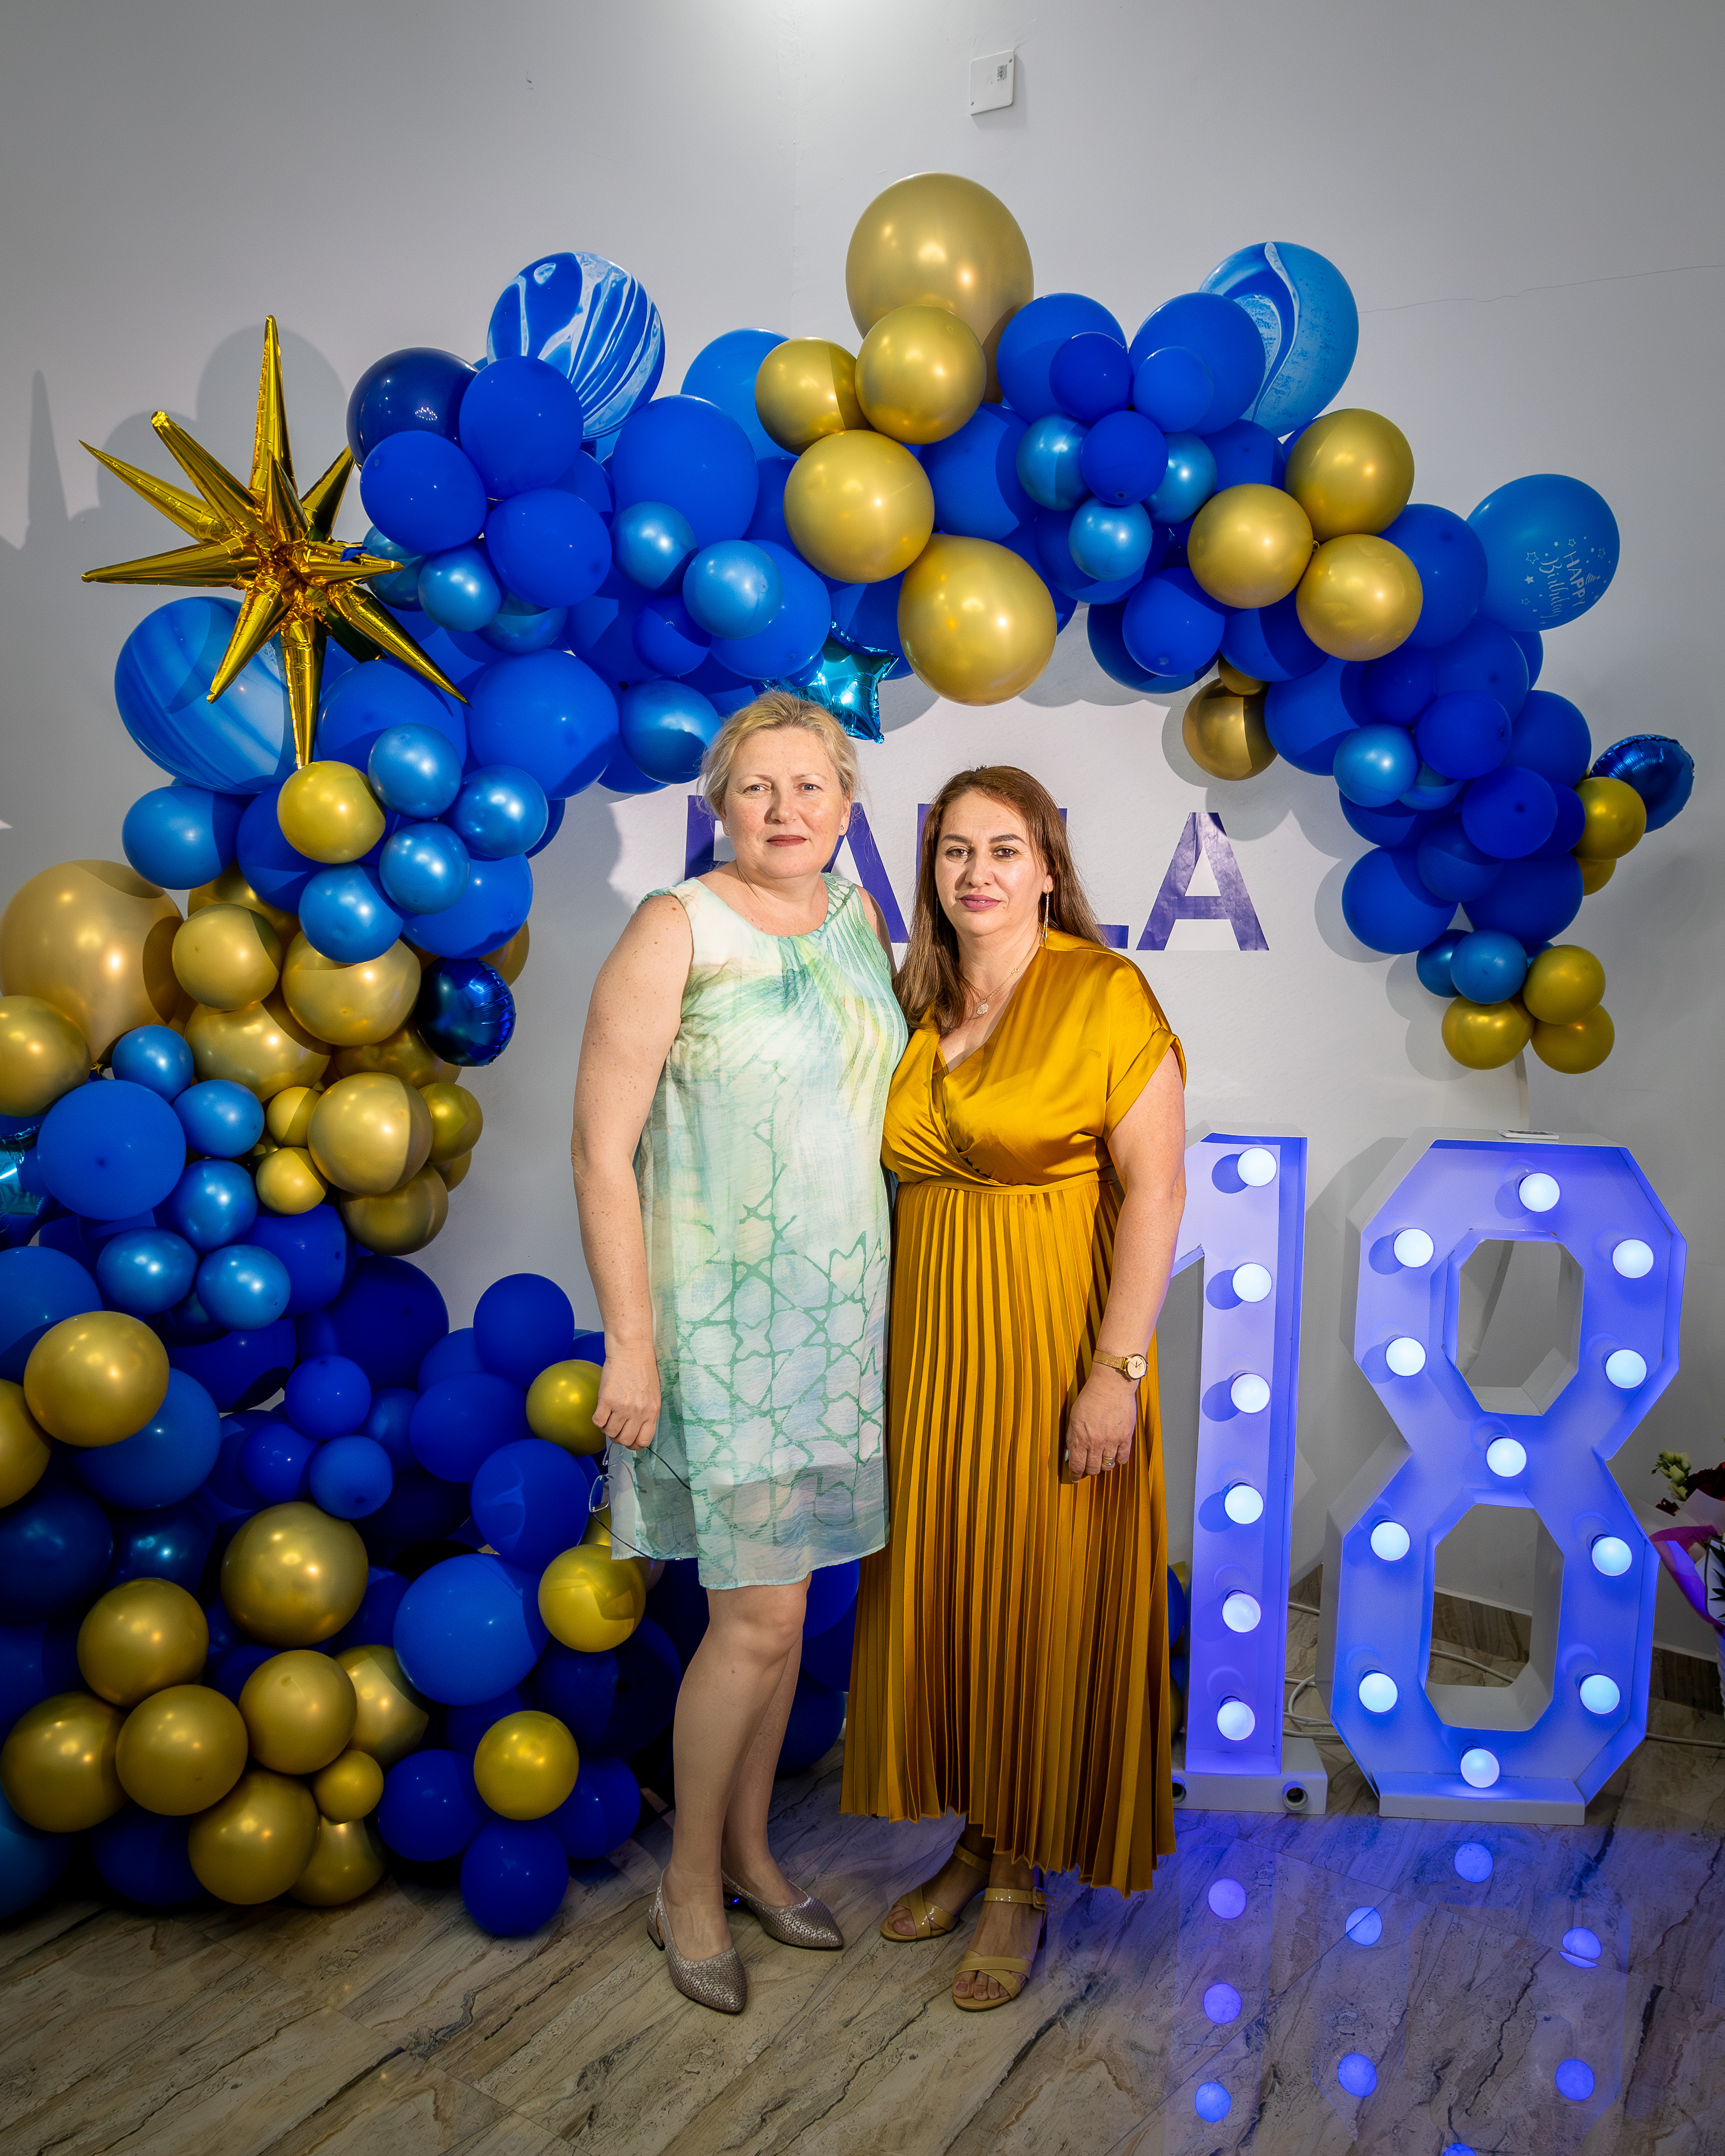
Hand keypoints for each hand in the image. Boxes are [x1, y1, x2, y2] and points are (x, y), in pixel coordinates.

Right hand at [592, 1343, 660, 1451]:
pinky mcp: (607, 1400)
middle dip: (619, 1438)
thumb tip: (638, 1428)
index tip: (629, 1441)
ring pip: (610, 1433)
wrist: (631, 1350)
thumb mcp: (653, 1394)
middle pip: (626, 1440)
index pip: (644, 1441)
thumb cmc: (643, 1369)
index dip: (635, 1445)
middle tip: (616, 1429)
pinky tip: (601, 1412)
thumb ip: (647, 1412)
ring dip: (607, 1429)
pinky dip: (598, 1421)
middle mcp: (638, 1412)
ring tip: (608, 1418)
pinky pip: (598, 1422)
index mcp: (652, 1412)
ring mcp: (622, 1407)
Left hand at [1064, 1365, 1138, 1479]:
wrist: (1110, 1385)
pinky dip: (1119, 1460)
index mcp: (1080, 1438)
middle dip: (1089, 1470)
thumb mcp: (1074, 1417)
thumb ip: (1073, 1436)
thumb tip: (1071, 1452)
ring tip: (1102, 1461)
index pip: (1077, 1465)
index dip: (1075, 1474)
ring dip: (1103, 1466)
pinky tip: (1116, 1456)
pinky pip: (1123, 1458)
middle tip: (1088, 1467)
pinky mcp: (1125, 1437)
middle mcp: (1095, 1443)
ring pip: (1107, 1466)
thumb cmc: (1090, 1397)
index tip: (1075, 1477)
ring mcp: (1111, 1441)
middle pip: (1092, 1468)